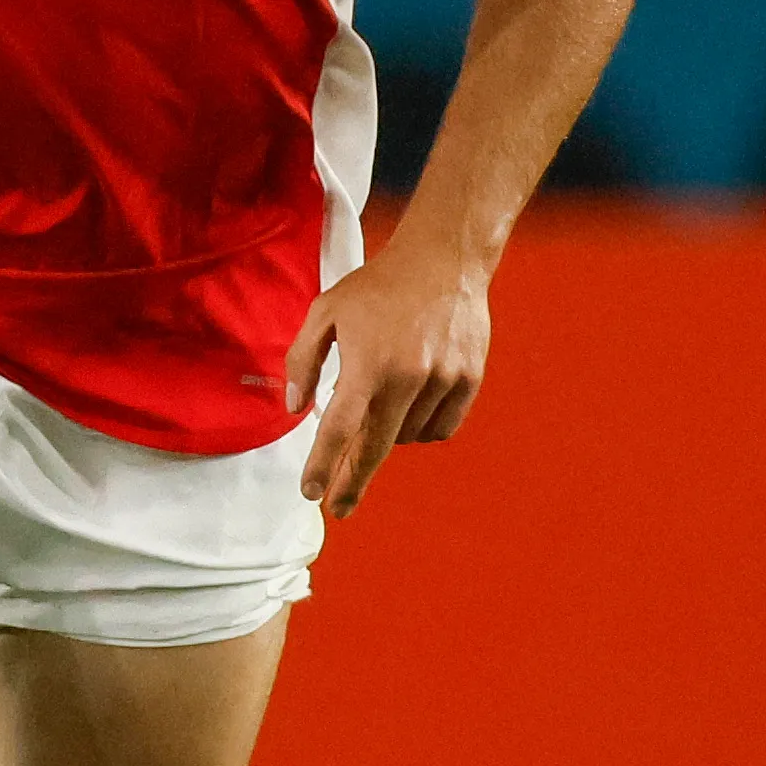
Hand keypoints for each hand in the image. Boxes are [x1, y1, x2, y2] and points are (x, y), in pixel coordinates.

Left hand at [282, 232, 490, 517]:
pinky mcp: (468, 379)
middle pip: (375, 448)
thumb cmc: (378, 286)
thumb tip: (297, 408)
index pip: (340, 429)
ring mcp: (442, 380)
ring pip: (408, 437)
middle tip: (338, 505)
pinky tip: (411, 410)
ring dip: (389, 437)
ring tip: (383, 404)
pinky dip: (423, 428)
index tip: (311, 493)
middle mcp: (407, 377)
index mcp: (367, 363)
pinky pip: (441, 427)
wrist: (443, 260)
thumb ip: (303, 361)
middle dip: (352, 481)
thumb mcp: (325, 312)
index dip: (323, 465)